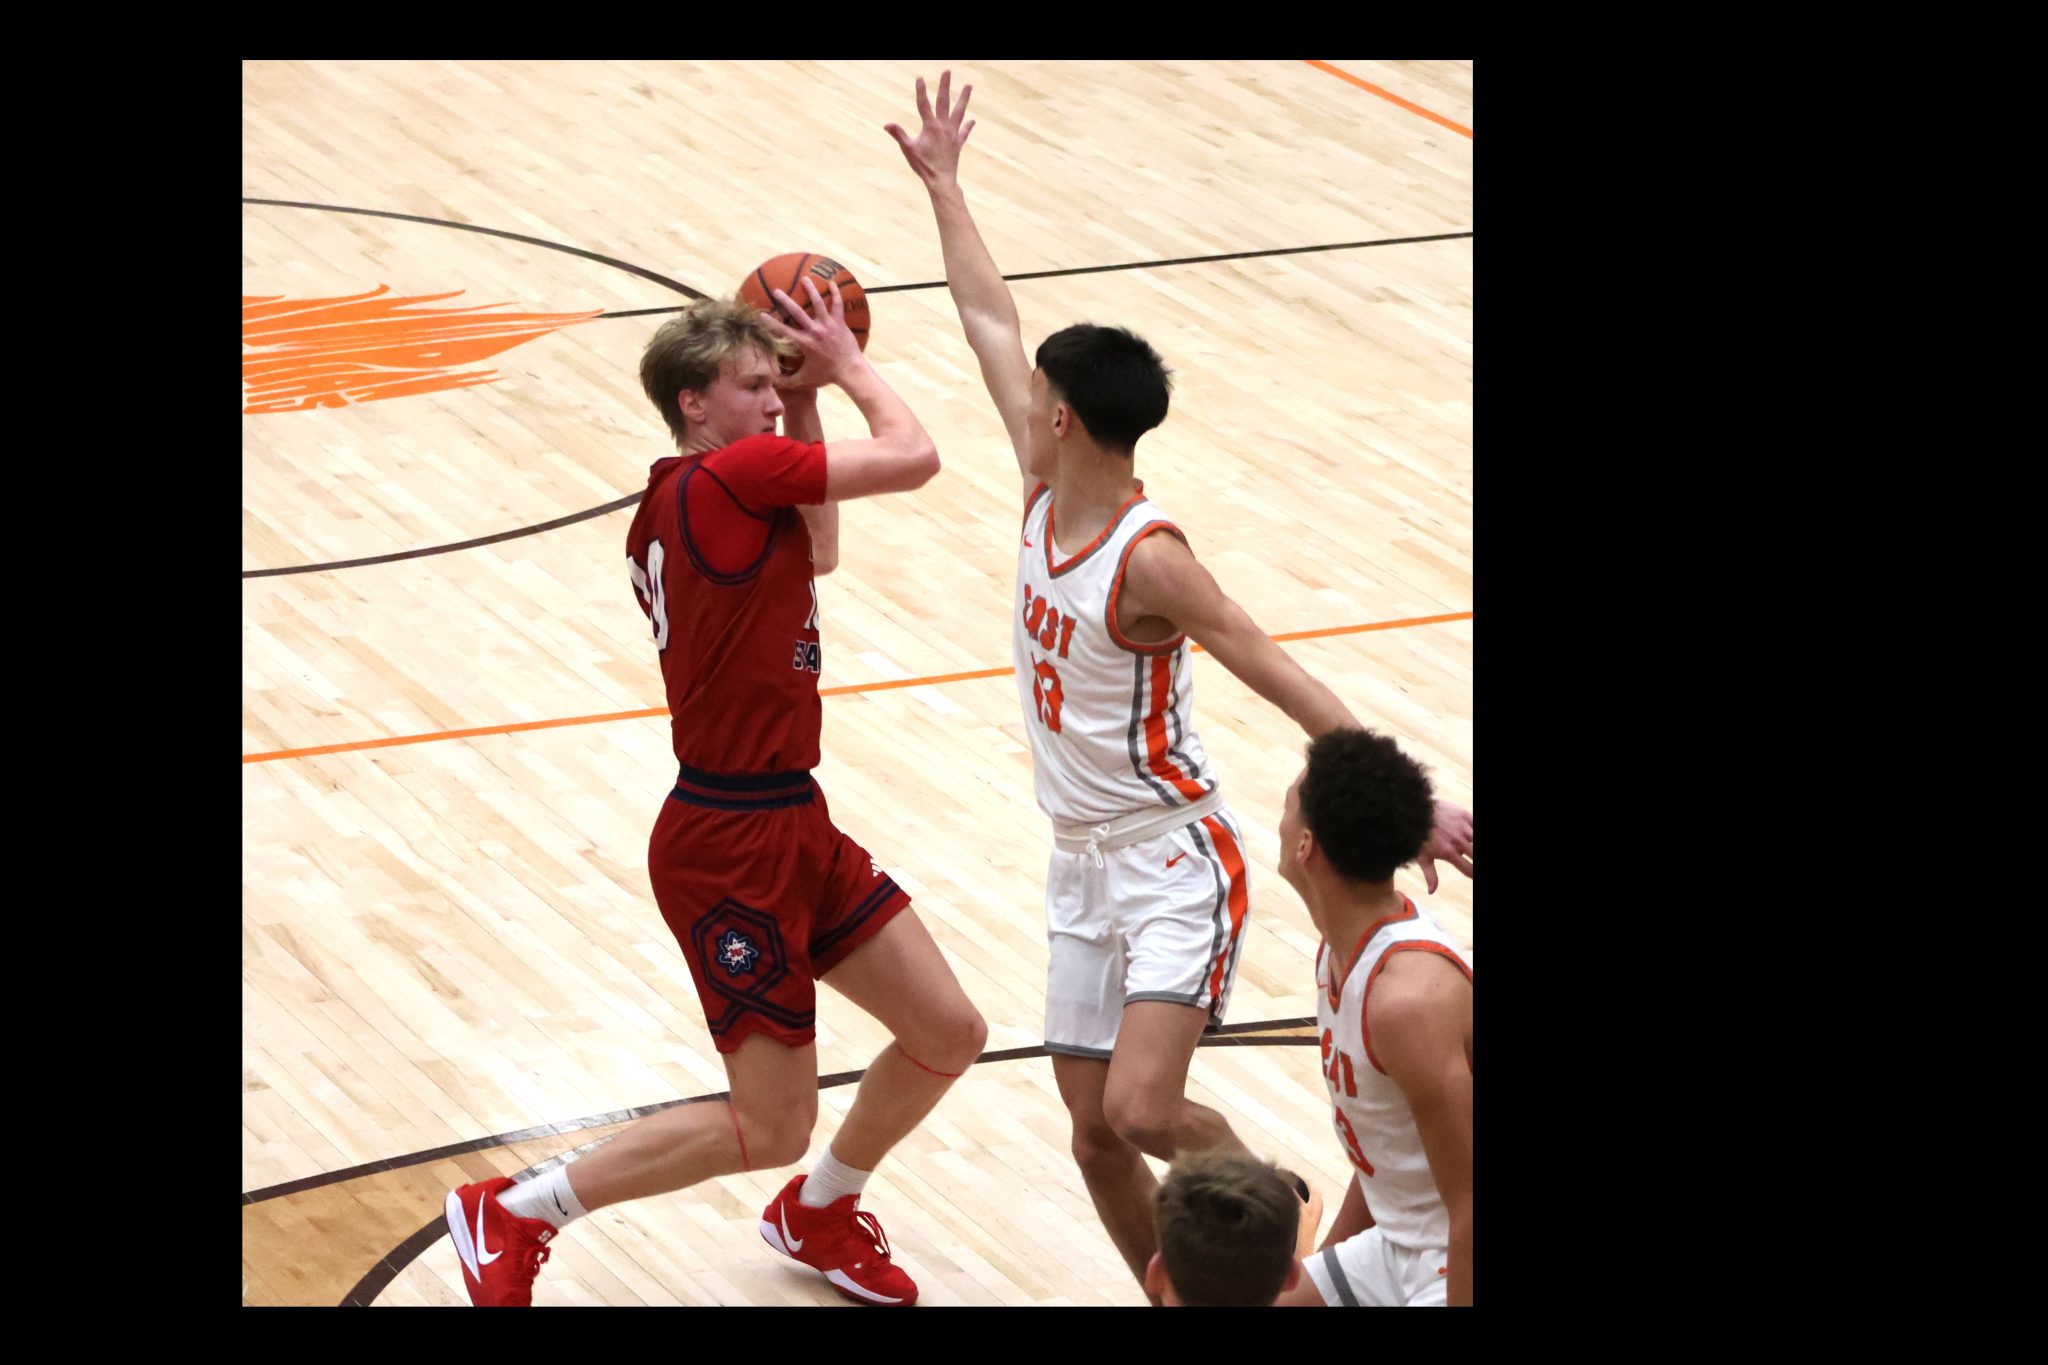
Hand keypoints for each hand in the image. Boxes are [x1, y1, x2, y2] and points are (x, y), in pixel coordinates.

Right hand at [758, 277, 860, 388]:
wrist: (850, 371)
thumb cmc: (827, 375)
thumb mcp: (805, 380)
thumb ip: (789, 381)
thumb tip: (774, 383)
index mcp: (804, 343)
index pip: (783, 330)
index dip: (770, 323)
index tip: (760, 314)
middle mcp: (815, 331)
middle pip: (797, 312)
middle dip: (785, 300)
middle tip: (777, 291)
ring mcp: (828, 325)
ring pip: (818, 303)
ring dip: (811, 290)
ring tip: (805, 279)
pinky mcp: (840, 323)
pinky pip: (838, 305)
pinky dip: (835, 293)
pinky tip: (832, 283)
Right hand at [885, 69, 974, 186]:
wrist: (941, 180)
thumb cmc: (923, 166)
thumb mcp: (908, 149)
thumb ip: (899, 135)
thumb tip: (887, 124)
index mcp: (930, 127)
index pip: (924, 105)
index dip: (920, 91)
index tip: (919, 78)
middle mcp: (943, 127)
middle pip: (944, 101)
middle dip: (945, 85)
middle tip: (947, 71)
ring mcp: (952, 134)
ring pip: (959, 112)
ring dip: (963, 98)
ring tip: (969, 86)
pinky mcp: (958, 143)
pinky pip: (964, 132)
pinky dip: (968, 126)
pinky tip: (972, 120)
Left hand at [1413, 799, 1472, 894]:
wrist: (1416, 812)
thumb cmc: (1418, 837)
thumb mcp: (1422, 857)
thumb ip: (1430, 875)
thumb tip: (1431, 892)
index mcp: (1448, 853)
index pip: (1468, 869)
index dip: (1473, 875)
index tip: (1473, 876)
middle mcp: (1457, 841)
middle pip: (1475, 856)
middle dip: (1475, 861)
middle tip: (1472, 862)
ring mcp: (1462, 828)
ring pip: (1476, 841)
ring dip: (1475, 848)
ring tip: (1471, 850)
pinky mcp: (1464, 816)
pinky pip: (1476, 826)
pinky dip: (1476, 833)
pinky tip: (1472, 837)